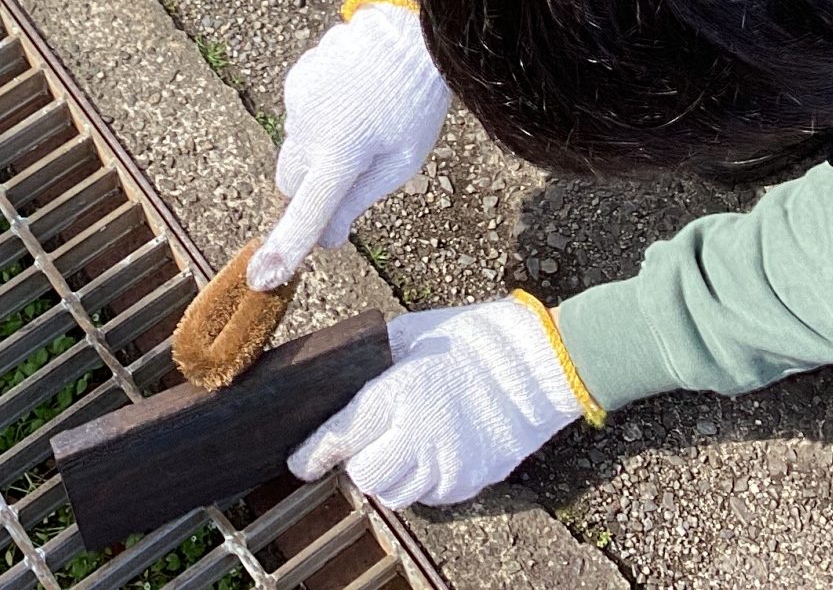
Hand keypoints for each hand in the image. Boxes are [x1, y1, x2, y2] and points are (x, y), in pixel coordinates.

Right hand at [247, 2, 449, 290]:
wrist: (407, 28)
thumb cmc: (414, 100)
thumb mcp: (401, 161)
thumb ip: (359, 200)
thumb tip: (327, 237)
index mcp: (339, 155)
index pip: (306, 213)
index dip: (285, 249)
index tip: (262, 278)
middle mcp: (307, 129)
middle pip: (291, 183)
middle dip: (311, 189)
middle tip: (352, 172)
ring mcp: (296, 101)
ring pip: (295, 147)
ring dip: (317, 149)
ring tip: (361, 122)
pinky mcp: (295, 79)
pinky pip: (300, 114)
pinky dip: (318, 118)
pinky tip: (352, 98)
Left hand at [292, 300, 586, 507]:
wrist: (535, 363)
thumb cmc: (469, 339)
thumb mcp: (408, 337)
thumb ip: (370, 365)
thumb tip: (335, 380)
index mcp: (397, 394)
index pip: (338, 438)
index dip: (310, 454)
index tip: (298, 462)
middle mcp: (419, 436)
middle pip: (365, 476)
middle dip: (358, 460)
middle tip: (368, 438)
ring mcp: (447, 464)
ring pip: (396, 493)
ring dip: (390, 473)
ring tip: (404, 443)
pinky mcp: (470, 482)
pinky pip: (430, 495)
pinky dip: (423, 479)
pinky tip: (433, 449)